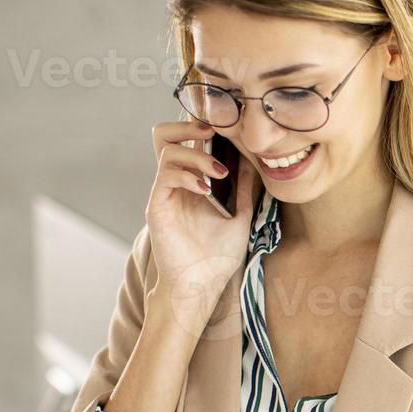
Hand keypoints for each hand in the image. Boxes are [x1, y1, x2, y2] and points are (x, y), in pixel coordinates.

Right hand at [145, 119, 261, 327]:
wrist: (201, 286)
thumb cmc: (217, 257)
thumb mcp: (240, 217)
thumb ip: (246, 189)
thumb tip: (255, 162)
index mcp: (191, 182)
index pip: (186, 140)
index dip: (201, 126)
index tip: (227, 127)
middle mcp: (174, 183)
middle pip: (164, 134)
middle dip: (188, 125)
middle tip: (214, 133)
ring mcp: (164, 193)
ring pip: (166, 149)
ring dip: (196, 155)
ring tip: (219, 174)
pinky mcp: (157, 207)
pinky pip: (166, 176)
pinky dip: (188, 176)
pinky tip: (206, 191)